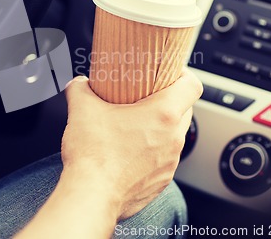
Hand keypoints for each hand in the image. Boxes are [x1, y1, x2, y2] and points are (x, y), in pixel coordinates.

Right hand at [61, 68, 202, 218]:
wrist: (91, 196)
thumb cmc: (93, 155)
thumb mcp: (82, 109)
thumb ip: (80, 89)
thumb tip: (78, 84)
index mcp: (162, 115)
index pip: (192, 86)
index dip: (184, 75)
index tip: (171, 73)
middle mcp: (172, 139)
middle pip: (185, 110)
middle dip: (169, 101)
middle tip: (146, 96)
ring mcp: (169, 163)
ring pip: (174, 136)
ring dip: (160, 128)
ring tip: (135, 125)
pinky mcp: (160, 181)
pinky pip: (163, 159)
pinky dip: (152, 151)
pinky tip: (129, 151)